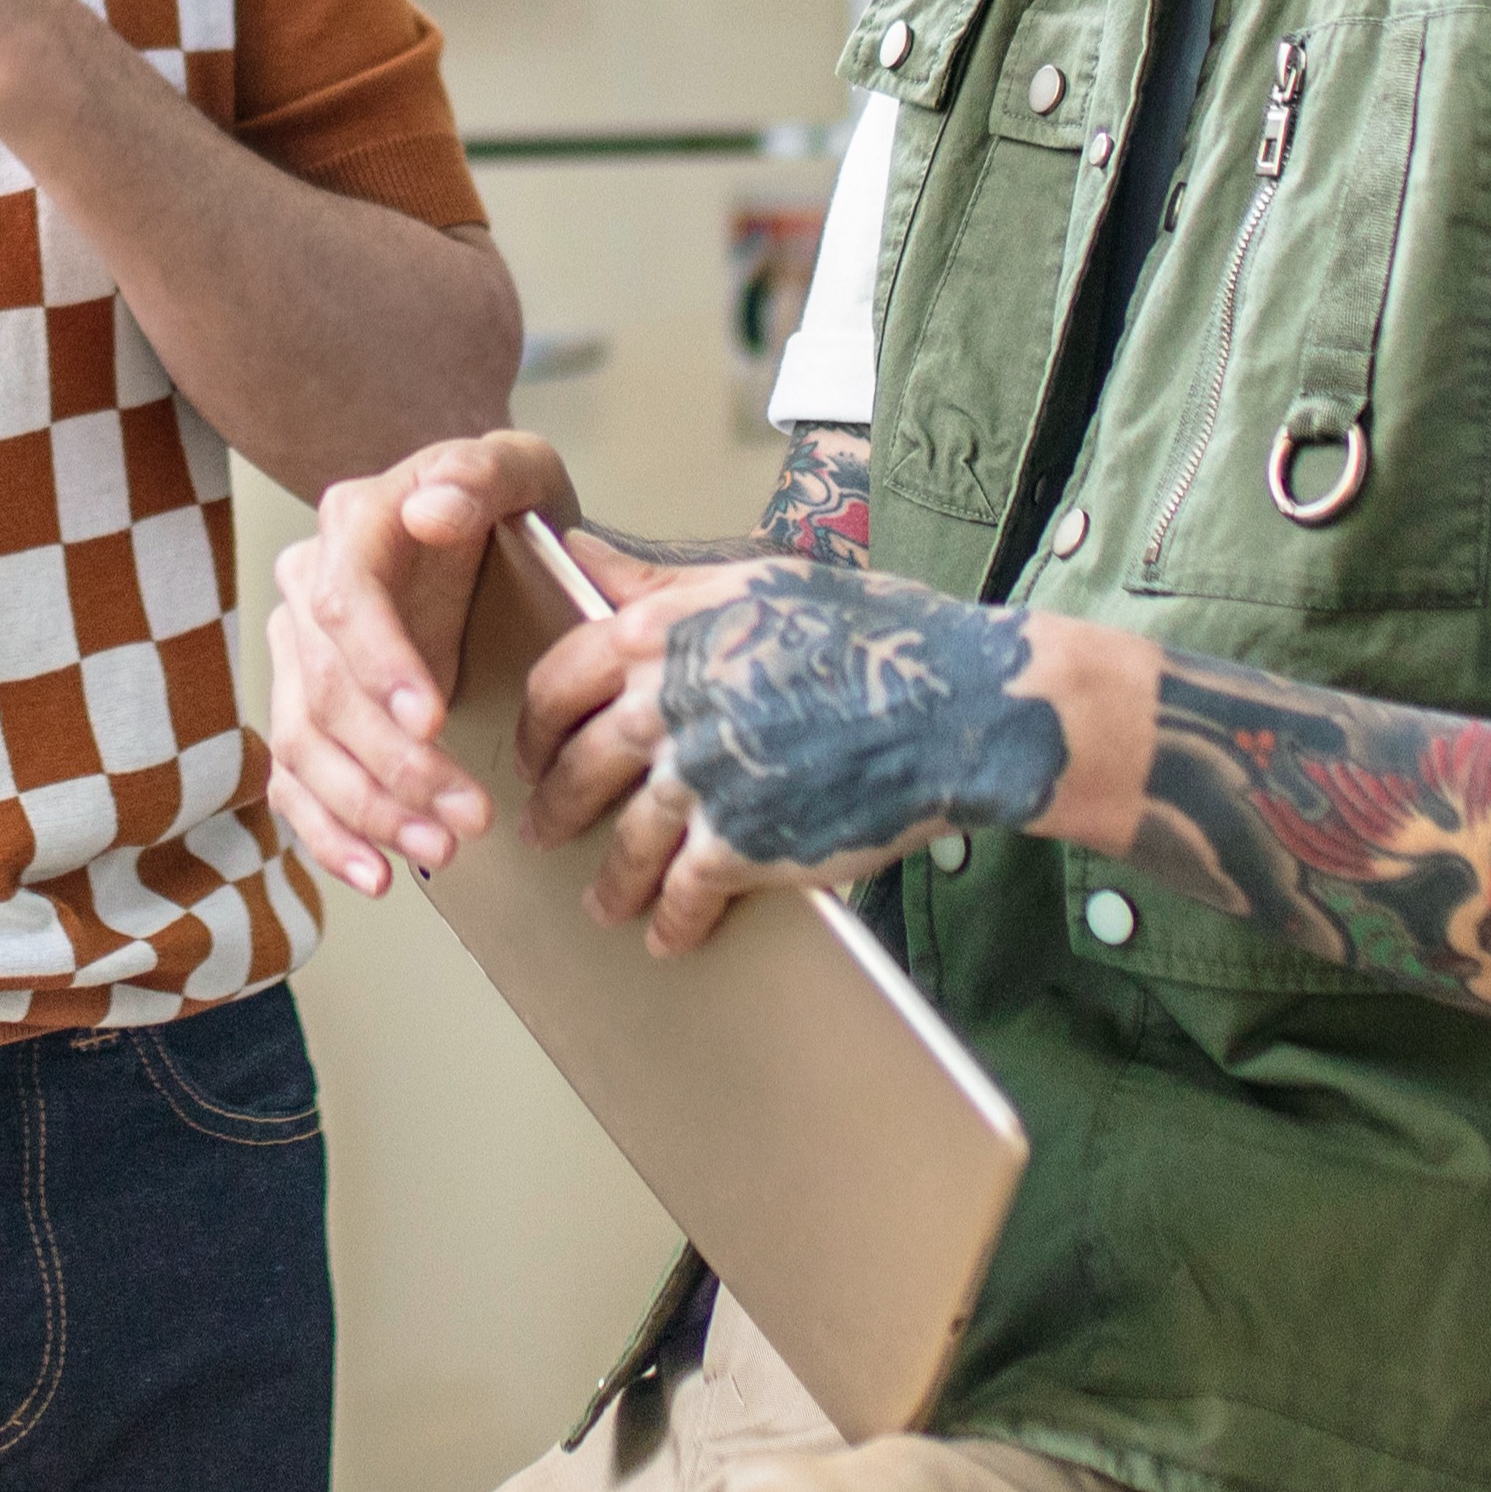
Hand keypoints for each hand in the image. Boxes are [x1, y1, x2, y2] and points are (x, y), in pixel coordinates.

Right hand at [254, 432, 572, 893]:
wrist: (482, 533)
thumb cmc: (505, 504)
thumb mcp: (517, 467)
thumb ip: (480, 474)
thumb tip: (428, 510)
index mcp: (351, 527)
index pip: (345, 603)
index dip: (382, 666)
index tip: (433, 721)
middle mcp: (306, 590)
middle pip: (325, 693)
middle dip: (394, 766)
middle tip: (469, 817)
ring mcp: (296, 656)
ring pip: (305, 748)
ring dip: (368, 812)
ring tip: (439, 853)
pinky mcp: (305, 712)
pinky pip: (295, 783)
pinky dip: (328, 836)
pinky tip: (374, 874)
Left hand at [530, 539, 1070, 954]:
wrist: (957, 706)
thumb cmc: (872, 633)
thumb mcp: (758, 578)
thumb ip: (661, 582)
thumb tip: (582, 552)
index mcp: (663, 633)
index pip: (559, 682)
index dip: (538, 725)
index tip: (534, 751)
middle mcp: (666, 703)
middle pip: (577, 767)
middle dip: (554, 807)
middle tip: (543, 831)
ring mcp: (701, 777)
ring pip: (625, 841)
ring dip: (609, 882)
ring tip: (602, 904)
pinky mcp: (740, 843)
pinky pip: (683, 893)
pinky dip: (672, 922)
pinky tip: (667, 939)